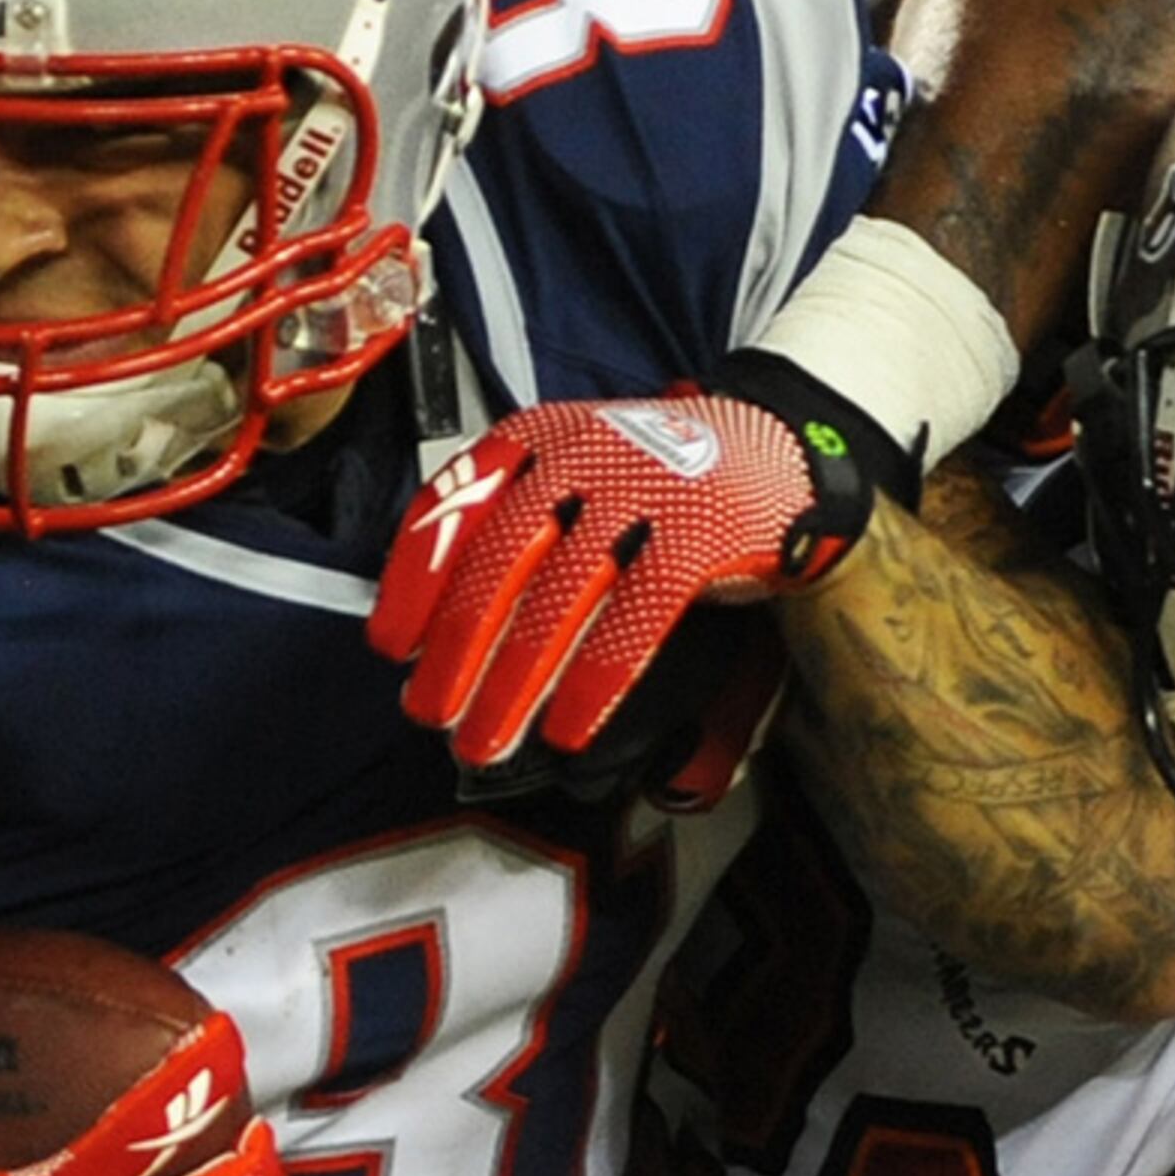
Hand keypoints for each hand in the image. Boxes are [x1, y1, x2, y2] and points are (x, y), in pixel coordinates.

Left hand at [374, 357, 875, 768]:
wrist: (783, 449)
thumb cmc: (662, 480)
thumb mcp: (577, 472)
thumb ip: (516, 523)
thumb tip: (437, 626)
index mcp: (539, 436)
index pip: (453, 506)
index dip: (413, 582)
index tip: (391, 646)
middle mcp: (584, 454)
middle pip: (499, 562)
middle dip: (456, 650)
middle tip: (431, 714)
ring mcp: (648, 488)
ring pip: (560, 596)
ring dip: (513, 681)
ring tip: (488, 739)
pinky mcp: (702, 529)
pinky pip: (636, 615)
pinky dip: (596, 678)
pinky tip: (568, 727)